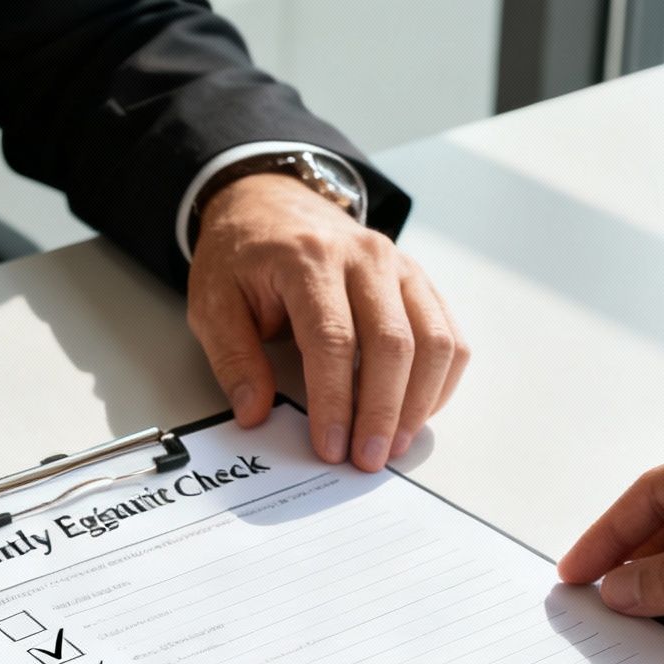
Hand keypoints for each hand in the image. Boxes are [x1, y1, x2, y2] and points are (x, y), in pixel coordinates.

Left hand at [188, 173, 468, 471]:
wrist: (271, 204)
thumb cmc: (243, 256)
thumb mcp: (213, 302)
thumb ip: (234, 359)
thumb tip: (255, 414)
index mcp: (309, 259)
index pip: (333, 339)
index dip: (335, 401)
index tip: (330, 446)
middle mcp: (365, 257)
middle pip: (393, 344)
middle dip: (382, 411)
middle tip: (367, 459)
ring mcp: (400, 267)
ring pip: (434, 341)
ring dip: (418, 402)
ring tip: (393, 444)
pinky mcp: (418, 282)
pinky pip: (450, 336)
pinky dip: (440, 382)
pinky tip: (415, 413)